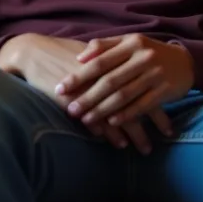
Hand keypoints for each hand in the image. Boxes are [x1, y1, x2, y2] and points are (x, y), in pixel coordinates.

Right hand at [0, 33, 159, 152]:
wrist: (34, 52)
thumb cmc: (63, 53)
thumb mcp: (91, 54)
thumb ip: (112, 63)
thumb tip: (132, 73)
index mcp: (115, 62)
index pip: (144, 84)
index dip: (159, 102)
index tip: (168, 119)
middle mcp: (108, 76)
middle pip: (137, 102)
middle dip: (153, 122)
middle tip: (165, 138)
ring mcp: (93, 90)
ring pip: (120, 115)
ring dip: (134, 134)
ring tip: (144, 148)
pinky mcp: (77, 100)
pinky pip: (98, 121)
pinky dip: (110, 134)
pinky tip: (119, 144)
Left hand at [57, 33, 192, 132]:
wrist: (185, 61)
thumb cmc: (148, 52)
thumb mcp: (128, 42)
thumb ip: (103, 46)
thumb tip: (79, 58)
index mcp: (130, 43)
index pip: (99, 62)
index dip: (78, 76)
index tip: (61, 88)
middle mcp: (142, 57)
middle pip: (110, 81)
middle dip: (88, 97)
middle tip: (70, 110)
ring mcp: (155, 74)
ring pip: (124, 95)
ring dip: (103, 110)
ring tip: (86, 120)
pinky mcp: (165, 90)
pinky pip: (142, 105)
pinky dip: (126, 115)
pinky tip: (112, 123)